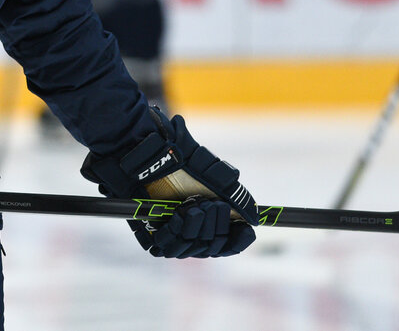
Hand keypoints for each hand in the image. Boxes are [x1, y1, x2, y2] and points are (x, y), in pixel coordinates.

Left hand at [80, 107, 257, 257]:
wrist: (144, 149)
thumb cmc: (176, 156)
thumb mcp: (212, 172)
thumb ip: (236, 195)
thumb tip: (255, 217)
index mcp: (205, 215)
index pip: (226, 242)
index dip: (238, 240)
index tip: (246, 230)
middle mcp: (188, 226)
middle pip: (211, 247)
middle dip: (216, 226)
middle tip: (211, 205)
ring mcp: (168, 231)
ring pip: (190, 249)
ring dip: (196, 229)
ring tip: (193, 206)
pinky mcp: (147, 233)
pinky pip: (165, 248)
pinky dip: (175, 233)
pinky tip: (177, 215)